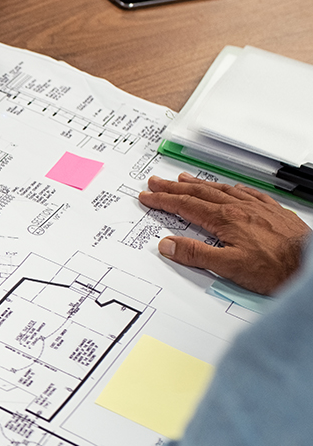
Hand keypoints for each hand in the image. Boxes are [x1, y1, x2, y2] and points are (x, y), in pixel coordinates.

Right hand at [139, 173, 309, 294]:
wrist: (310, 264)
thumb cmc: (275, 268)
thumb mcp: (228, 267)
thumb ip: (195, 254)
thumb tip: (168, 244)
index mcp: (225, 220)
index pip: (185, 206)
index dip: (163, 200)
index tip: (148, 196)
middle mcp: (240, 208)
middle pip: (199, 193)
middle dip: (174, 188)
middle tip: (157, 182)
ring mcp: (256, 208)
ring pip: (220, 190)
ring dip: (198, 184)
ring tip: (184, 178)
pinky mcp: (272, 211)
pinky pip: (247, 192)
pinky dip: (231, 187)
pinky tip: (229, 187)